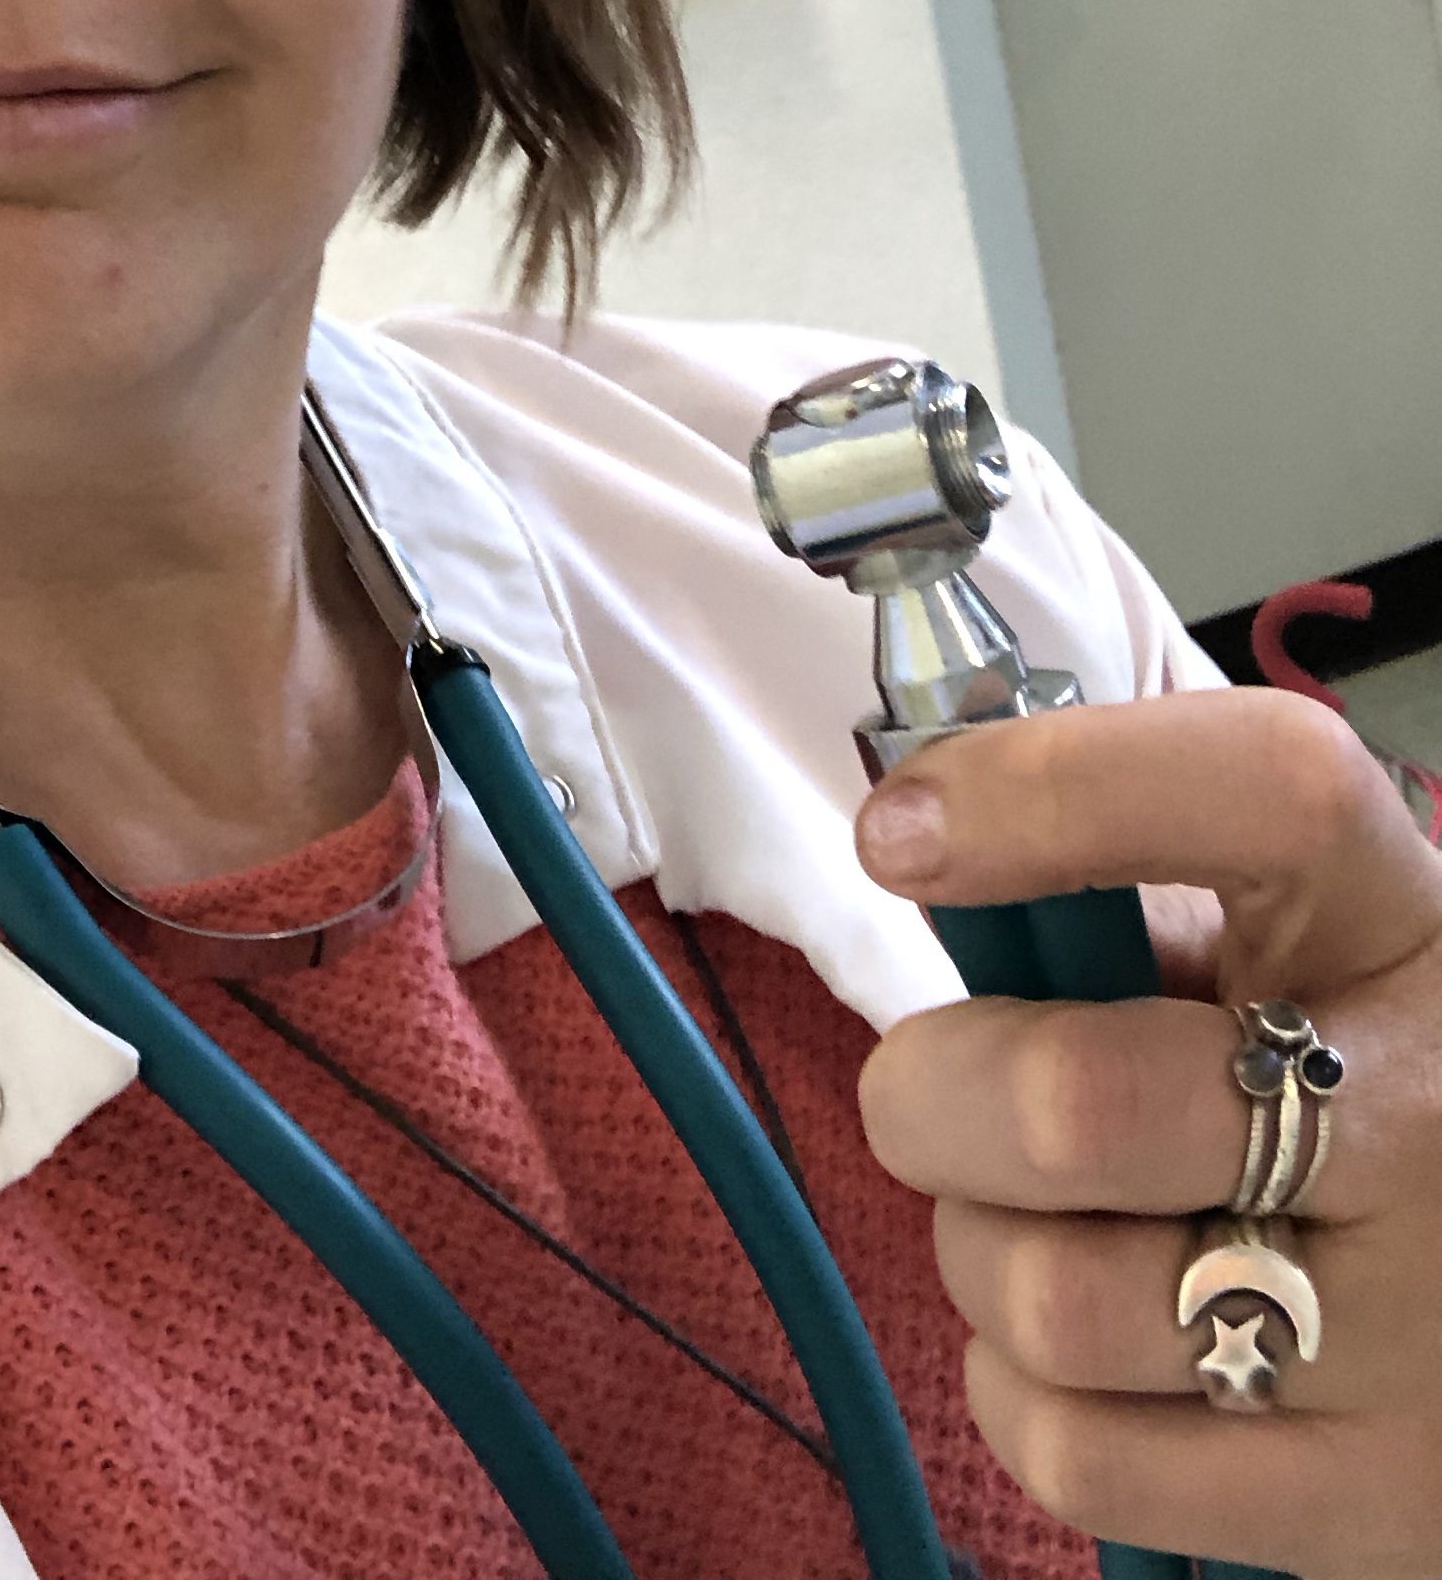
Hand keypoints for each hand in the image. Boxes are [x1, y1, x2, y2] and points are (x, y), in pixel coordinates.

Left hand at [852, 689, 1441, 1578]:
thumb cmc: (1318, 1070)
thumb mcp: (1278, 944)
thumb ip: (1121, 897)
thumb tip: (911, 843)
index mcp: (1400, 922)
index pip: (1271, 790)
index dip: (1056, 791)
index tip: (899, 835)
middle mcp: (1437, 1110)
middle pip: (1079, 1104)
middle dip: (933, 1096)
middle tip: (929, 1092)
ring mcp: (1425, 1326)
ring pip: (1058, 1301)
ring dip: (977, 1254)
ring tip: (1023, 1220)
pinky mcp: (1385, 1496)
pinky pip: (1081, 1453)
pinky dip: (1020, 1396)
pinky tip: (1079, 1345)